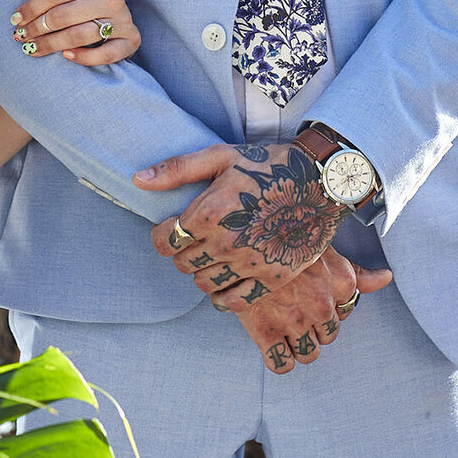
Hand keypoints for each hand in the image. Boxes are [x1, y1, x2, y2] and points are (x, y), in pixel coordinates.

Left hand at [10, 0, 140, 66]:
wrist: (111, 1)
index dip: (32, 7)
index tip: (15, 18)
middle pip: (64, 16)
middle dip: (37, 28)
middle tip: (20, 36)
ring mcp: (125, 20)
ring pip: (79, 36)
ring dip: (51, 44)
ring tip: (32, 48)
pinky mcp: (131, 40)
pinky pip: (107, 55)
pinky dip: (84, 57)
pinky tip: (65, 55)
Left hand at [137, 140, 351, 303]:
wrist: (320, 182)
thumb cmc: (268, 165)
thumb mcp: (221, 156)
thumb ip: (176, 170)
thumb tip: (138, 180)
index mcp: (210, 212)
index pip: (165, 241)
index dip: (162, 237)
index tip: (171, 231)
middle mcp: (227, 242)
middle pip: (183, 264)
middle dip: (183, 253)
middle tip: (195, 242)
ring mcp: (250, 263)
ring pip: (205, 284)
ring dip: (202, 273)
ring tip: (212, 258)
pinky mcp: (271, 278)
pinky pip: (234, 302)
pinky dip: (222, 297)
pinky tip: (225, 283)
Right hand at [234, 251, 391, 374]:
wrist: (239, 233)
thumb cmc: (283, 236)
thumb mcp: (324, 246)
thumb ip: (357, 270)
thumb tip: (387, 277)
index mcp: (342, 282)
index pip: (346, 313)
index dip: (328, 305)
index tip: (309, 292)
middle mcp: (321, 304)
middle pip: (329, 336)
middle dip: (314, 326)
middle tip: (293, 306)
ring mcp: (294, 320)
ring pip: (310, 354)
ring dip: (299, 344)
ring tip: (283, 323)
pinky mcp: (265, 332)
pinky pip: (282, 365)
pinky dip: (279, 359)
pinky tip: (272, 342)